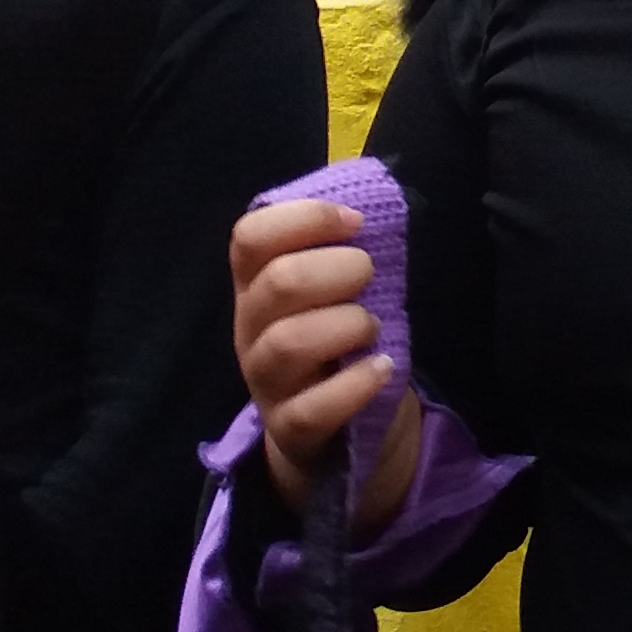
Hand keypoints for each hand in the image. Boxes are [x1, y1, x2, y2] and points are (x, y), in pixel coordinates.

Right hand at [231, 198, 411, 522]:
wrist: (329, 429)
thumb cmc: (335, 341)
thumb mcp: (332, 293)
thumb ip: (341, 251)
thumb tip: (367, 202)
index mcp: (258, 286)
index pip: (250, 237)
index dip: (304, 218)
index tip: (355, 223)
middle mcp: (252, 329)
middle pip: (276, 284)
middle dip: (336, 269)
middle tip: (368, 275)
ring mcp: (266, 381)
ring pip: (288, 343)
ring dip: (347, 324)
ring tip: (373, 327)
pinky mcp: (290, 427)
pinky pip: (311, 408)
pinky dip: (354, 385)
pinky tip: (382, 369)